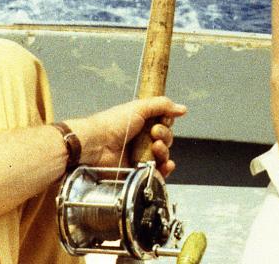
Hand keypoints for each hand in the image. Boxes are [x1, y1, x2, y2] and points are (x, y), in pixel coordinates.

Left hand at [68, 96, 186, 174]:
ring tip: (155, 147)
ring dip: (164, 151)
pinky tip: (166, 165)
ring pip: (163, 156)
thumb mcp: (138, 108)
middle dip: (164, 136)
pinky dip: (165, 169)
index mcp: (140, 122)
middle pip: (165, 140)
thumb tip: (182, 109)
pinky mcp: (138, 171)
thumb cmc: (111, 124)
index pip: (163, 124)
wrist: (97, 145)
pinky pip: (158, 172)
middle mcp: (141, 139)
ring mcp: (140, 155)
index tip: (161, 120)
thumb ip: (162, 106)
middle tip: (153, 133)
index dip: (166, 123)